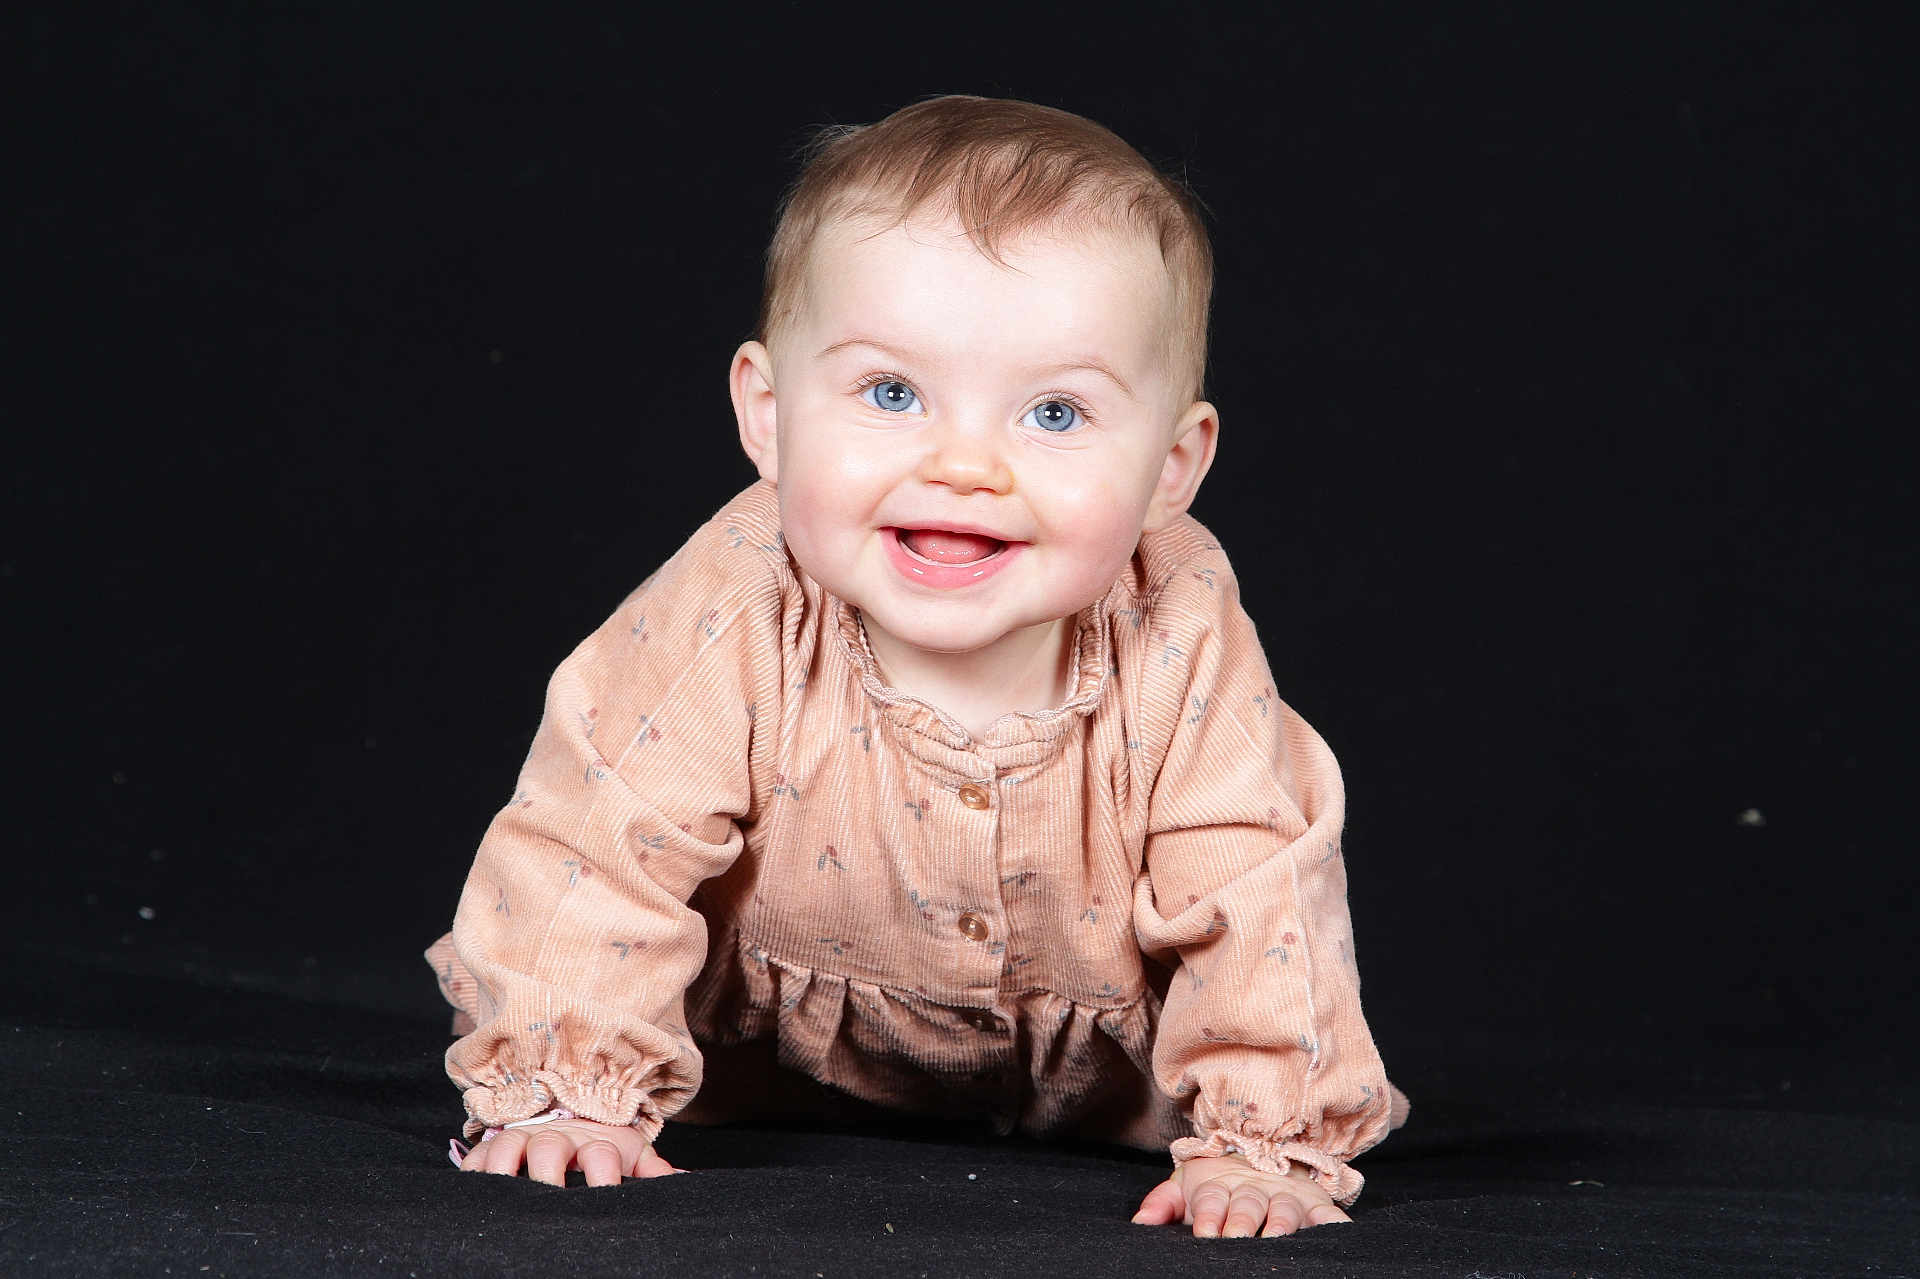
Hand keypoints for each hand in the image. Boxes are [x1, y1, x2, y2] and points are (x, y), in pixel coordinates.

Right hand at [458, 1116, 684, 1187]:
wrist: (569, 1108)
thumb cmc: (601, 1143)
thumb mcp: (629, 1152)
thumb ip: (653, 1169)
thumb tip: (687, 1181)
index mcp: (594, 1141)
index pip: (601, 1155)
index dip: (604, 1176)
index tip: (606, 1197)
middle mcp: (557, 1136)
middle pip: (550, 1151)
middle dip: (548, 1174)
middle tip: (549, 1199)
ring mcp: (523, 1138)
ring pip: (510, 1148)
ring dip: (505, 1169)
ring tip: (503, 1195)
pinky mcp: (494, 1144)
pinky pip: (477, 1155)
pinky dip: (473, 1170)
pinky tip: (472, 1190)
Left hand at [1130, 1154, 1351, 1237]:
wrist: (1265, 1158)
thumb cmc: (1221, 1186)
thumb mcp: (1189, 1187)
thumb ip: (1163, 1202)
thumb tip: (1139, 1223)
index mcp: (1223, 1187)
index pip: (1213, 1200)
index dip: (1209, 1216)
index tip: (1204, 1234)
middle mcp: (1255, 1190)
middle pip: (1247, 1205)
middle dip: (1241, 1222)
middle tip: (1235, 1240)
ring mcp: (1286, 1197)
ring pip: (1284, 1209)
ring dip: (1281, 1223)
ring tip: (1274, 1239)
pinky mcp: (1315, 1206)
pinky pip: (1328, 1214)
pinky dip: (1333, 1223)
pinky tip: (1335, 1232)